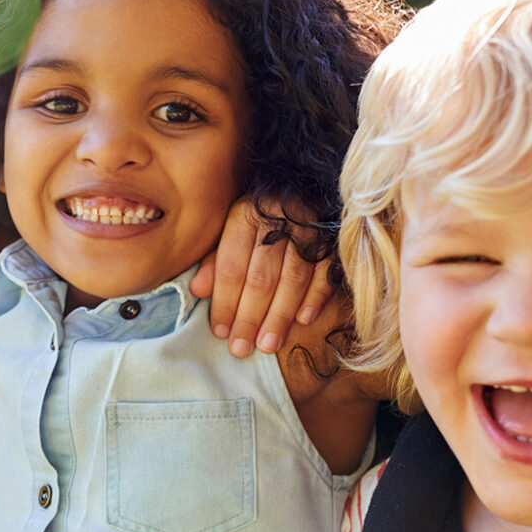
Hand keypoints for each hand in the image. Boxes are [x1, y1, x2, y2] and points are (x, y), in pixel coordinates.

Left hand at [189, 198, 333, 357]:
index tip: (220, 332)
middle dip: (250, 317)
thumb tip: (197, 291)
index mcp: (246, 216)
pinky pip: (326, 271)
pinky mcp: (334, 238)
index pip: (232, 267)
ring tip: (268, 345)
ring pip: (293, 279)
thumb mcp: (230, 227)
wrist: (307, 182)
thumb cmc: (260, 214)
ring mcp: (309, 230)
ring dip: (279, 316)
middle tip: (241, 349)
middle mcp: (278, 222)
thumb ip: (216, 260)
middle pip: (262, 277)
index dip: (225, 302)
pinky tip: (304, 320)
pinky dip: (315, 296)